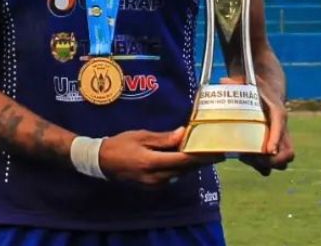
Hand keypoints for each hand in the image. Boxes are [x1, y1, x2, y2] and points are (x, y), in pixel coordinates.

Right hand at [98, 128, 222, 186]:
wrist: (103, 162)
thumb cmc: (121, 144)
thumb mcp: (142, 136)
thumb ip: (163, 138)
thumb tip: (183, 134)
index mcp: (152, 163)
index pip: (182, 160)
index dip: (200, 156)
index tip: (215, 151)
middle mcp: (156, 178)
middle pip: (184, 169)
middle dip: (201, 161)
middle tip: (218, 152)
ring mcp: (154, 184)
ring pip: (179, 174)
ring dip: (192, 164)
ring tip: (207, 153)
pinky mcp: (153, 186)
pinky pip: (172, 176)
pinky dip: (181, 167)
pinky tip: (188, 159)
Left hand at [220, 77, 294, 175]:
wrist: (268, 92)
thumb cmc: (256, 88)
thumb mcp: (248, 82)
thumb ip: (236, 82)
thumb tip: (223, 81)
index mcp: (278, 112)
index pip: (280, 126)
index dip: (275, 139)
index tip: (268, 150)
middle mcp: (282, 129)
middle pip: (288, 153)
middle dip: (273, 160)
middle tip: (253, 158)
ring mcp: (279, 141)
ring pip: (283, 161)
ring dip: (267, 165)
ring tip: (247, 158)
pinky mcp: (273, 148)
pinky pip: (273, 164)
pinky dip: (261, 166)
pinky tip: (245, 158)